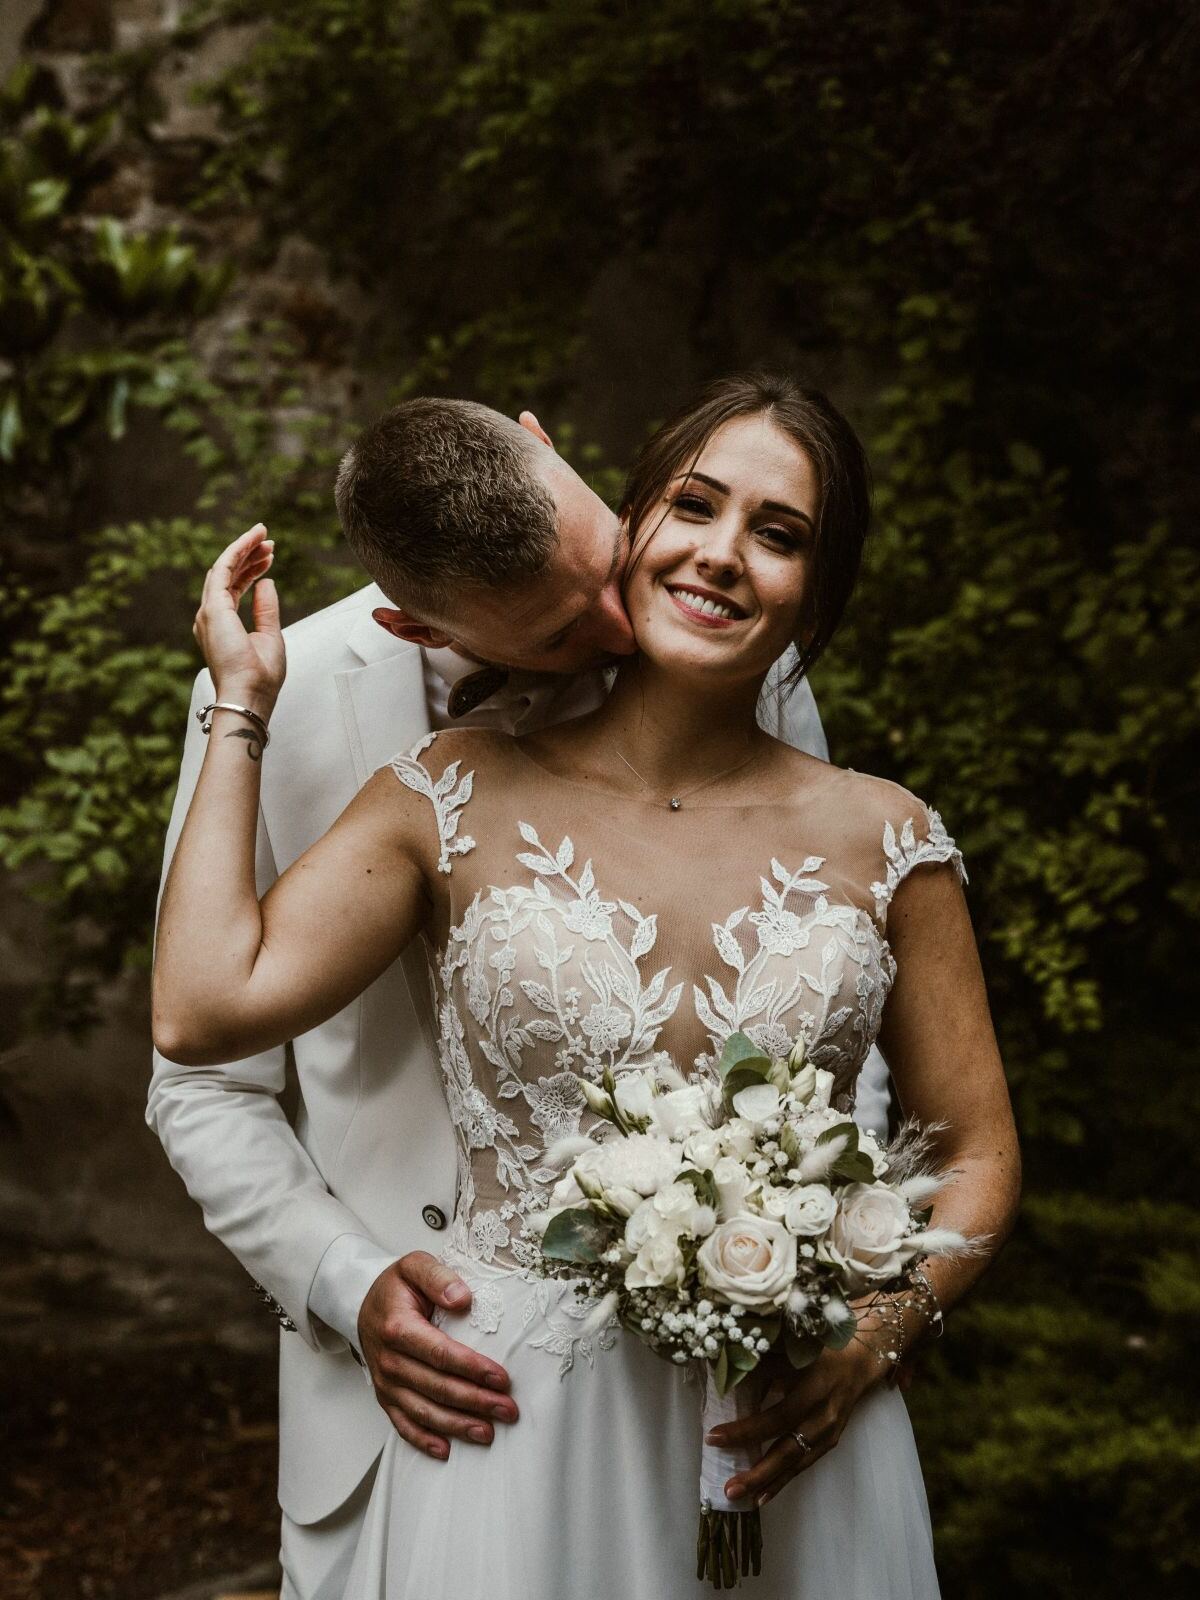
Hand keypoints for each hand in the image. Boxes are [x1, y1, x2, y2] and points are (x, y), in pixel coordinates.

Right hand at [193, 523, 284, 712]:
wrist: (249, 695)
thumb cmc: (259, 676)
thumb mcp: (269, 636)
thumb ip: (266, 609)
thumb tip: (266, 583)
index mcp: (223, 625)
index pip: (235, 587)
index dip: (251, 569)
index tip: (268, 556)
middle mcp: (212, 616)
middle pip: (228, 575)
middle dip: (248, 554)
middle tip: (268, 541)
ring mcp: (209, 612)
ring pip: (224, 567)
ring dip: (244, 548)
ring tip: (264, 535)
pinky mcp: (213, 608)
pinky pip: (224, 569)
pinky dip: (237, 551)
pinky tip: (252, 540)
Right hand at [358, 1251, 518, 1460]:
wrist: (361, 1304)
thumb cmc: (396, 1286)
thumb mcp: (414, 1266)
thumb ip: (438, 1277)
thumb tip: (463, 1298)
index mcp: (398, 1327)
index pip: (440, 1353)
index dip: (472, 1368)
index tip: (502, 1378)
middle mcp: (389, 1360)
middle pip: (437, 1387)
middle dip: (475, 1401)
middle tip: (508, 1410)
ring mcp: (385, 1383)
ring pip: (423, 1412)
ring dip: (457, 1426)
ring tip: (488, 1433)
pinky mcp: (384, 1397)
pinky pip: (402, 1424)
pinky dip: (423, 1440)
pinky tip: (446, 1451)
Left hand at [707, 1341, 881, 1506]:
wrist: (858, 1364)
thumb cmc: (819, 1353)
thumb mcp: (793, 1353)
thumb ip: (762, 1367)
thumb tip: (725, 1378)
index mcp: (814, 1390)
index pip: (776, 1417)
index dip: (746, 1430)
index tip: (713, 1437)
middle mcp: (823, 1417)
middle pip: (787, 1450)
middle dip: (757, 1472)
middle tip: (729, 1488)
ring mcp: (829, 1434)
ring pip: (795, 1464)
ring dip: (767, 1483)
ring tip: (740, 1497)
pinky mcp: (830, 1444)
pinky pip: (803, 1466)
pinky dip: (782, 1481)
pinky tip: (762, 1496)